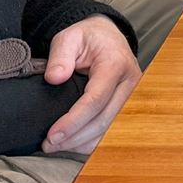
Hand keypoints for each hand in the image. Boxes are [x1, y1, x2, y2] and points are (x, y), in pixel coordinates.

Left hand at [40, 14, 140, 154]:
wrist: (109, 38)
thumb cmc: (88, 38)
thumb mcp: (69, 37)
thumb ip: (60, 55)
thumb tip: (54, 78)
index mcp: (115, 64)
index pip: (96, 100)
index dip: (73, 121)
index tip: (53, 134)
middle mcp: (130, 84)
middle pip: (104, 121)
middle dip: (75, 137)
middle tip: (48, 144)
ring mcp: (133, 97)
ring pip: (110, 131)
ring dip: (82, 143)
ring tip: (56, 145)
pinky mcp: (130, 107)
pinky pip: (112, 132)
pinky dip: (92, 141)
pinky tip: (73, 142)